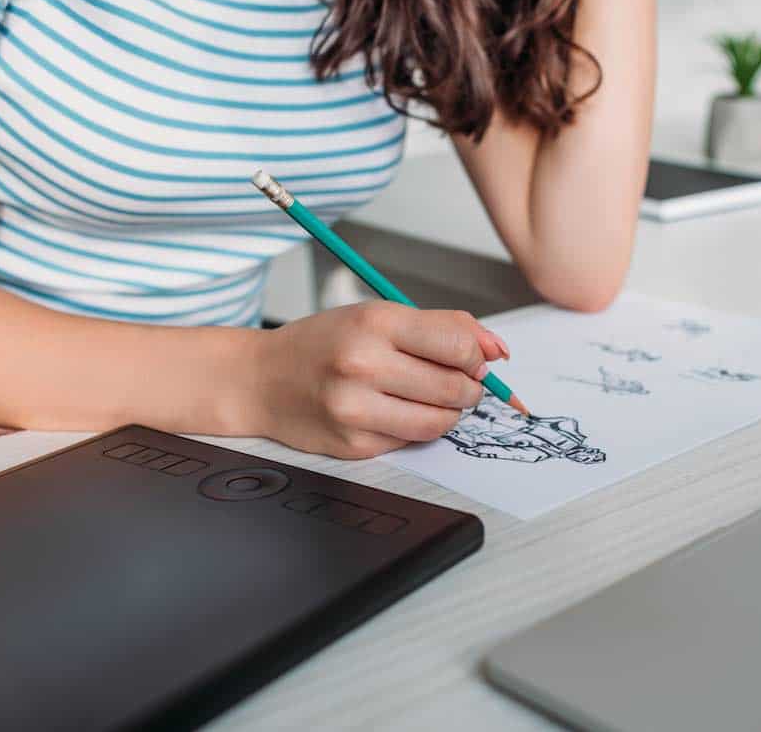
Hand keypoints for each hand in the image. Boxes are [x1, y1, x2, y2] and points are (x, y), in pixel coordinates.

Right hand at [249, 302, 509, 458]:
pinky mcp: (354, 444)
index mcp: (375, 323)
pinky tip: (394, 411)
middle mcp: (363, 365)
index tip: (472, 360)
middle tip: (455, 381)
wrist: (261, 380)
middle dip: (468, 388)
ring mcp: (356, 409)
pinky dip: (416, 428)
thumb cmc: (325, 343)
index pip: (458, 346)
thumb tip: (499, 350)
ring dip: (448, 413)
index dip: (476, 358)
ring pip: (440, 422)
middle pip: (455, 388)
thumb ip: (445, 326)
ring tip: (428, 398)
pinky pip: (413, 441)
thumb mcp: (380, 315)